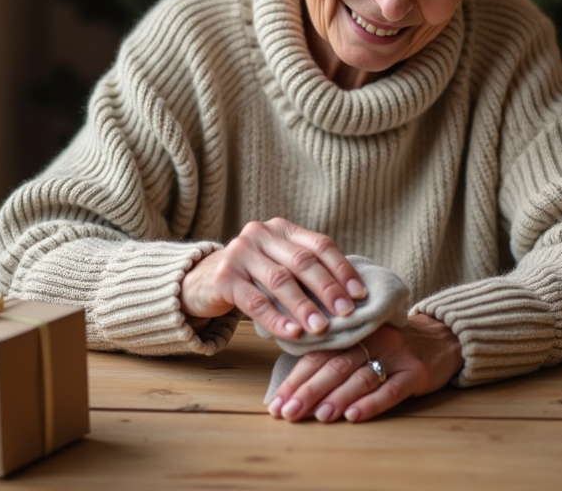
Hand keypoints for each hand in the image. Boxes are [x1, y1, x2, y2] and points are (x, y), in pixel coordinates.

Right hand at [180, 217, 366, 338]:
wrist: (201, 281)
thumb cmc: (253, 278)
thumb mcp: (280, 266)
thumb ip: (307, 273)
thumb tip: (352, 298)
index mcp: (282, 228)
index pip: (320, 245)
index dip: (342, 270)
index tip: (360, 295)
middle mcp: (261, 234)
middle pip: (303, 262)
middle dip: (328, 289)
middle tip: (347, 314)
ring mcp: (240, 253)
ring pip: (280, 281)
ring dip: (304, 307)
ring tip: (322, 329)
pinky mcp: (223, 277)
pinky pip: (255, 301)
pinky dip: (277, 318)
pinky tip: (292, 334)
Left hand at [267, 314, 463, 422]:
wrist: (443, 337)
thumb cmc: (391, 345)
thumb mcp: (362, 342)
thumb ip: (332, 356)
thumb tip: (292, 389)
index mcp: (352, 331)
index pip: (317, 355)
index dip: (294, 379)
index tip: (276, 402)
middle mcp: (371, 339)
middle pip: (334, 365)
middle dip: (308, 390)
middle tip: (288, 412)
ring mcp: (395, 353)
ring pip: (360, 377)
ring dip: (337, 397)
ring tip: (319, 415)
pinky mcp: (416, 371)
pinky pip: (391, 389)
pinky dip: (371, 403)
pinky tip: (354, 416)